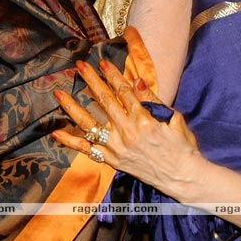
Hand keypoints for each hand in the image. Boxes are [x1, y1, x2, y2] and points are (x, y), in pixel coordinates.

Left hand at [52, 59, 203, 195]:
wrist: (183, 177)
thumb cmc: (182, 146)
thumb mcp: (173, 118)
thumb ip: (152, 100)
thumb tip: (136, 82)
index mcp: (144, 120)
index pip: (124, 91)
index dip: (113, 75)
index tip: (103, 62)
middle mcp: (127, 132)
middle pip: (104, 101)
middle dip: (91, 80)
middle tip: (80, 66)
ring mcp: (117, 148)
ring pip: (89, 124)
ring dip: (73, 106)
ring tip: (59, 93)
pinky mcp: (113, 161)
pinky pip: (87, 150)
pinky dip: (70, 142)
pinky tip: (56, 133)